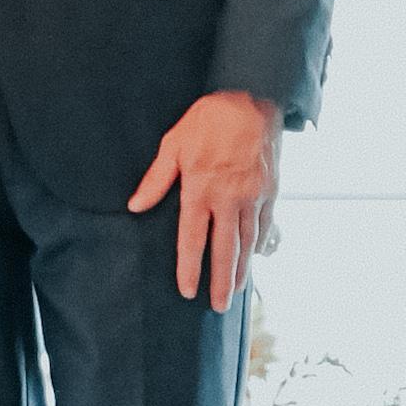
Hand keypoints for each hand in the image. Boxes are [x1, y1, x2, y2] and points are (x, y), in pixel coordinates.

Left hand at [128, 91, 282, 307]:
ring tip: (234, 291)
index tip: (187, 291)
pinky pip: (264, 225)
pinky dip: (260, 245)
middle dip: (220, 281)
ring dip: (241, 269)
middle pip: (223, 250)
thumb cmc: (207, 120)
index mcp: (200, 190)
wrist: (250, 99)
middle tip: (218, 306)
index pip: (193, 240)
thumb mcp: (173, 144)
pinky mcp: (270, 190)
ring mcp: (252, 197)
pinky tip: (255, 259)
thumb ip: (155, 179)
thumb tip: (135, 205)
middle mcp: (228, 199)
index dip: (190, 268)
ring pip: (246, 242)